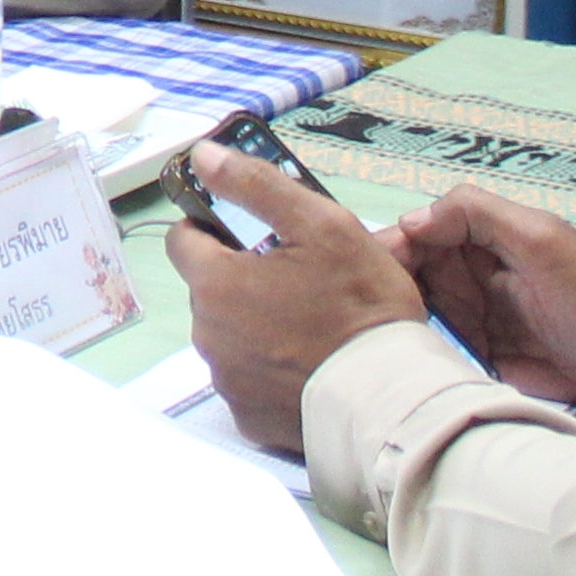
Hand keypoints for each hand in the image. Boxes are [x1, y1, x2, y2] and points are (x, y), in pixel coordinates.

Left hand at [166, 144, 426, 451]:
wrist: (392, 396)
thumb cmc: (360, 306)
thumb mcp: (321, 225)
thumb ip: (256, 185)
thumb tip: (203, 156)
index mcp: (215, 284)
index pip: (184, 240)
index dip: (215, 230)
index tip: (252, 236)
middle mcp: (208, 335)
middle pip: (208, 291)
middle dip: (241, 280)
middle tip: (298, 281)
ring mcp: (226, 381)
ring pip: (227, 336)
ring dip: (253, 325)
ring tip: (309, 325)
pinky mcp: (248, 419)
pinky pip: (247, 381)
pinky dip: (267, 370)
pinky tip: (308, 365)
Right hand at [395, 184, 575, 406]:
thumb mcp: (538, 236)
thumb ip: (476, 213)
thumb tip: (409, 220)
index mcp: (475, 240)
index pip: (413, 236)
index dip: (388, 252)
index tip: (373, 277)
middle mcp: (465, 278)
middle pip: (405, 279)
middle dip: (384, 295)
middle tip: (371, 320)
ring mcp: (471, 321)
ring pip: (414, 318)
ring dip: (397, 330)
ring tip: (380, 348)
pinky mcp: (479, 360)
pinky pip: (437, 355)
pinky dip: (419, 360)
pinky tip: (402, 370)